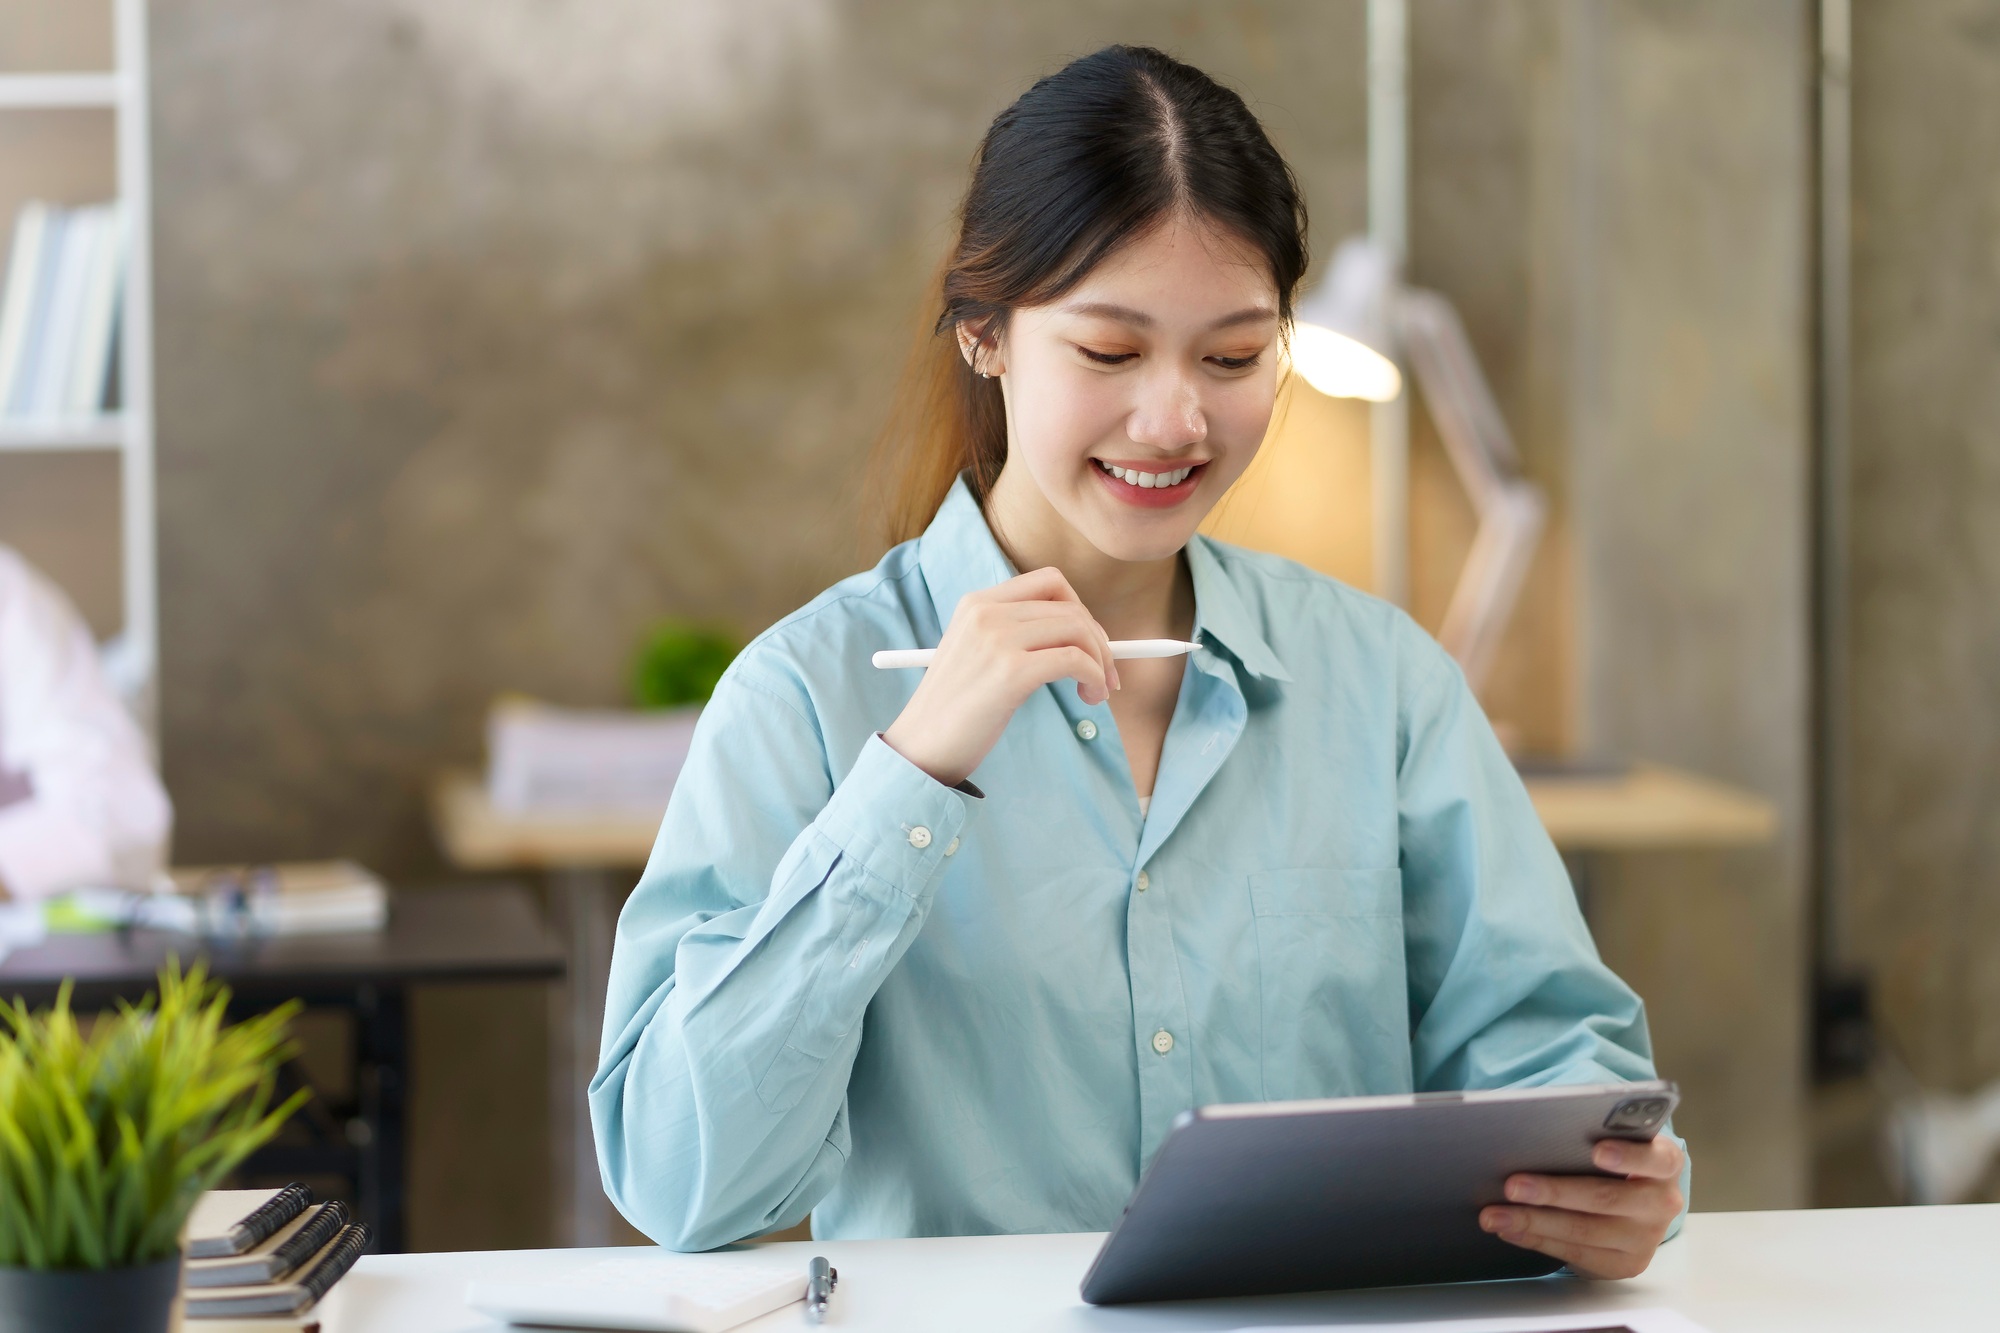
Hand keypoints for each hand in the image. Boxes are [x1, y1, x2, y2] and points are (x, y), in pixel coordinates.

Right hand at [882, 567, 1117, 787]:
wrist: (921, 747)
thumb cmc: (954, 710)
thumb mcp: (977, 654)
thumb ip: (1016, 635)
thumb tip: (1083, 636)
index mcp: (977, 603)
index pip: (1050, 582)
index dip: (1080, 609)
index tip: (1089, 642)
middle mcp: (987, 613)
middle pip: (1070, 607)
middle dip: (1099, 640)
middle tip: (1106, 674)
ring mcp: (998, 640)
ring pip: (1079, 630)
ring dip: (1101, 661)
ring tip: (1097, 690)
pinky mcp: (1011, 672)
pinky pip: (1075, 660)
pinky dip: (1094, 676)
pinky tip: (1089, 696)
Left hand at [1478, 1136, 1685, 1278]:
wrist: (1636, 1202)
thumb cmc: (1615, 1162)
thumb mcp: (1616, 1142)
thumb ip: (1591, 1135)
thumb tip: (1538, 1129)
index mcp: (1665, 1163)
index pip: (1655, 1158)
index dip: (1628, 1155)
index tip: (1597, 1151)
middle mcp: (1662, 1202)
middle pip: (1605, 1198)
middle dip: (1553, 1192)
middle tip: (1512, 1185)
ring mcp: (1646, 1238)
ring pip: (1584, 1230)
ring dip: (1533, 1221)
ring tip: (1495, 1214)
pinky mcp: (1626, 1264)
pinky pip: (1576, 1254)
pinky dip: (1537, 1240)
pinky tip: (1511, 1230)